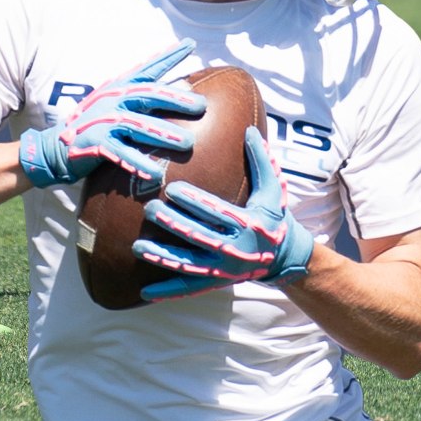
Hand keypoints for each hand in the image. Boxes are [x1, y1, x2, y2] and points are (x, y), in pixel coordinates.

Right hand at [18, 40, 205, 188]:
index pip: (148, 68)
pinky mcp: (94, 144)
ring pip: (137, 125)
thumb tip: (184, 90)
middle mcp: (112, 100)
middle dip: (175, 99)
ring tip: (188, 143)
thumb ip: (145, 101)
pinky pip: (119, 153)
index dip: (168, 56)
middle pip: (148, 95)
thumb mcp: (118, 107)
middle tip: (202, 105)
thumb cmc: (95, 128)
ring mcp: (102, 121)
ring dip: (164, 134)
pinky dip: (137, 163)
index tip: (190, 44)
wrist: (55, 148)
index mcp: (120, 88)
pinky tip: (155, 173)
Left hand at [134, 126, 313, 301]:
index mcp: (249, 225)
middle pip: (200, 238)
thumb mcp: (273, 188)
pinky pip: (189, 289)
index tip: (172, 189)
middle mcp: (236, 251)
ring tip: (137, 247)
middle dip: (174, 225)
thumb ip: (261, 159)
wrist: (283, 258)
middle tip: (149, 210)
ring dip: (163, 258)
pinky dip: (167, 291)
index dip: (195, 202)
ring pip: (190, 266)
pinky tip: (144, 292)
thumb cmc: (273, 215)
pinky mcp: (214, 282)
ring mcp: (224, 270)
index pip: (217, 212)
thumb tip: (248, 128)